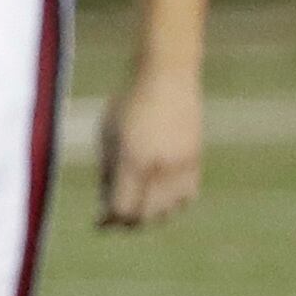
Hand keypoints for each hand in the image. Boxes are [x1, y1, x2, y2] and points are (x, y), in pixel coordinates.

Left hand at [98, 69, 201, 228]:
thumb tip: (106, 205)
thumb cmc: (130, 101)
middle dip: (129, 222)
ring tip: (140, 206)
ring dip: (153, 215)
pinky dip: (174, 203)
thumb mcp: (108, 133)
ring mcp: (182, 164)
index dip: (109, 220)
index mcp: (133, 159)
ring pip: (169, 211)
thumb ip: (107, 171)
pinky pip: (188, 197)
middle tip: (117, 218)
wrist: (168, 74)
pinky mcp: (196, 159)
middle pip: (146, 216)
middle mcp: (160, 166)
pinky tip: (161, 195)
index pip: (123, 209)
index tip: (99, 222)